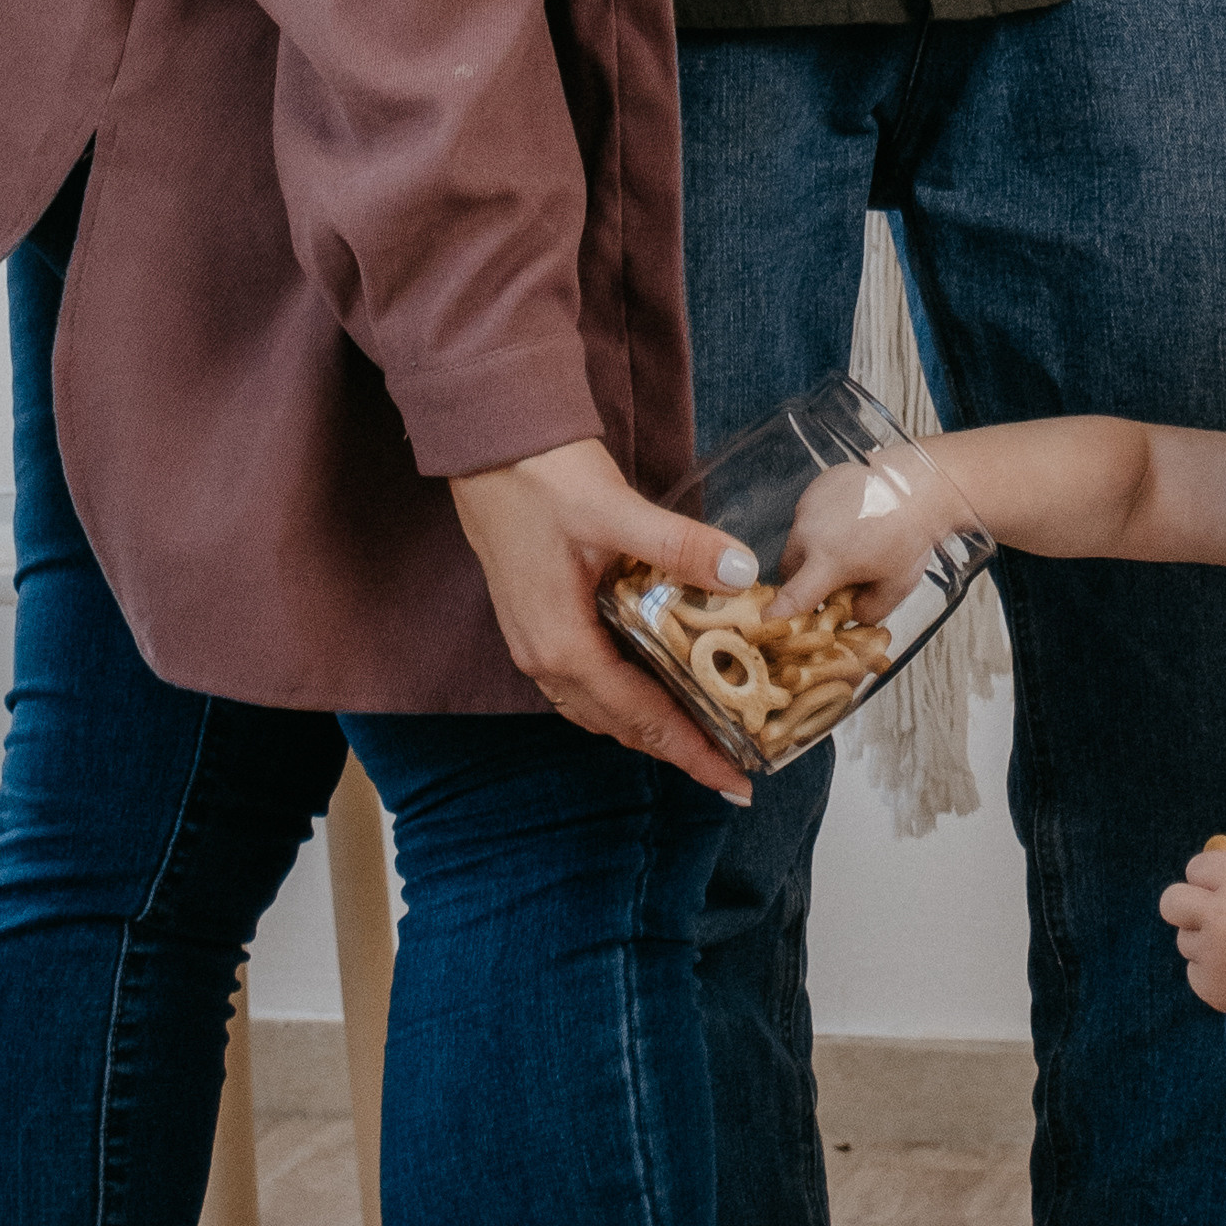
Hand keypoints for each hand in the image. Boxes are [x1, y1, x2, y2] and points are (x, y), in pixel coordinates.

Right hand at [447, 436, 765, 800]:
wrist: (484, 442)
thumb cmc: (540, 475)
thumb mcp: (615, 510)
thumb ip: (678, 546)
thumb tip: (742, 572)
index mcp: (562, 646)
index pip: (640, 717)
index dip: (690, 752)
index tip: (735, 783)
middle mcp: (543, 657)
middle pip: (620, 723)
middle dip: (676, 746)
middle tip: (734, 762)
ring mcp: (533, 640)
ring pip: (599, 706)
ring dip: (648, 724)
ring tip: (703, 730)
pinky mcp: (534, 618)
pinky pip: (584, 680)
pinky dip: (623, 694)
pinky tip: (652, 676)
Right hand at [768, 445, 962, 626]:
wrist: (917, 484)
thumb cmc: (909, 535)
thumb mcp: (894, 586)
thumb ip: (866, 611)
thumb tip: (847, 614)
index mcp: (827, 561)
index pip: (791, 598)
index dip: (776, 615)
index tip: (766, 625)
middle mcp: (809, 531)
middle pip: (788, 569)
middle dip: (803, 580)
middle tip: (832, 580)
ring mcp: (809, 505)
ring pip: (797, 540)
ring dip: (812, 550)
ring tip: (847, 544)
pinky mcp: (815, 486)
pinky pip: (807, 514)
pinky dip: (820, 524)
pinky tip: (849, 520)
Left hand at [1160, 842, 1225, 1021]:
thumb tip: (1201, 876)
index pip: (1195, 868)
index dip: (1209, 879)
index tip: (1224, 889)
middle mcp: (1218, 915)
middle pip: (1170, 902)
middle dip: (1186, 906)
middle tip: (1208, 916)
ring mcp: (1211, 954)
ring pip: (1185, 940)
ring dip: (1204, 942)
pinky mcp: (1209, 987)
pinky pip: (1195, 971)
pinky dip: (1212, 972)